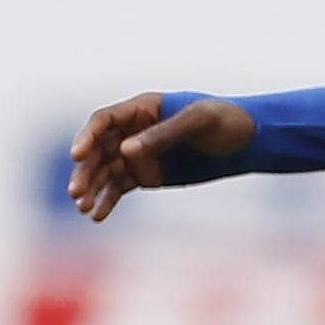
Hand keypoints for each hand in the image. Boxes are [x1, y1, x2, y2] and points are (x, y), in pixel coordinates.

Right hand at [67, 93, 255, 221]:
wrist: (249, 141)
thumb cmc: (226, 121)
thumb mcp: (198, 122)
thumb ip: (162, 135)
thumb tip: (125, 151)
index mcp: (142, 109)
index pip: (104, 121)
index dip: (87, 137)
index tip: (76, 155)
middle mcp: (133, 131)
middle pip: (98, 150)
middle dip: (85, 170)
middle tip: (76, 192)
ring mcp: (138, 154)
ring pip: (105, 171)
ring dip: (91, 188)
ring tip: (83, 208)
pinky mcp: (146, 175)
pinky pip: (119, 188)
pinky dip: (107, 201)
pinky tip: (97, 216)